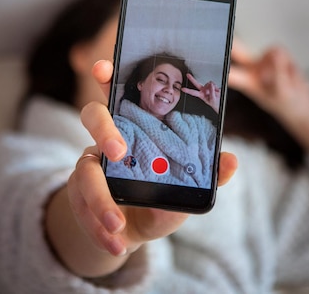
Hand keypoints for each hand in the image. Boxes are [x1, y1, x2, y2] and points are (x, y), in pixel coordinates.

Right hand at [48, 60, 237, 278]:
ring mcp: (89, 164)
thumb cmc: (159, 199)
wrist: (129, 233)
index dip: (108, 76)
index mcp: (134, 126)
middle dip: (103, 129)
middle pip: (92, 116)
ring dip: (98, 198)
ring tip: (117, 224)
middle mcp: (107, 139)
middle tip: (119, 152)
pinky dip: (98, 227)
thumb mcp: (184, 189)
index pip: (118, 92)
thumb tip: (231, 161)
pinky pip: (79, 206)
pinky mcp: (77, 193)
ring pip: (82, 170)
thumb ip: (206, 176)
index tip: (104, 67)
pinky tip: (116, 242)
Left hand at [182, 73, 220, 113]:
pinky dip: (215, 87)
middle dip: (192, 79)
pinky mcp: (212, 85)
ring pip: (208, 83)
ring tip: (215, 93)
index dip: (188, 91)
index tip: (182, 89)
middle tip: (187, 75)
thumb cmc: (215, 103)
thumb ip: (211, 92)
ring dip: (212, 87)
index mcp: (201, 95)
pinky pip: (213, 83)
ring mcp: (207, 87)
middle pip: (196, 84)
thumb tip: (211, 85)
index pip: (193, 92)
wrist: (220, 102)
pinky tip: (216, 91)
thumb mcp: (212, 100)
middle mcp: (203, 90)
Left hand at [228, 39, 308, 150]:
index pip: (230, 72)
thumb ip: (278, 75)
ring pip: (270, 51)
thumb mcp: (282, 94)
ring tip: (286, 79)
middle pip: (239, 50)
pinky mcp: (276, 55)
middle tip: (223, 28)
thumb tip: (274, 58)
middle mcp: (252, 68)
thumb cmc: (285, 103)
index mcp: (247, 82)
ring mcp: (264, 61)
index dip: (221, 65)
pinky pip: (281, 51)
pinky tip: (290, 72)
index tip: (211, 59)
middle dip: (232, 40)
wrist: (300, 104)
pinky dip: (288, 62)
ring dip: (280, 63)